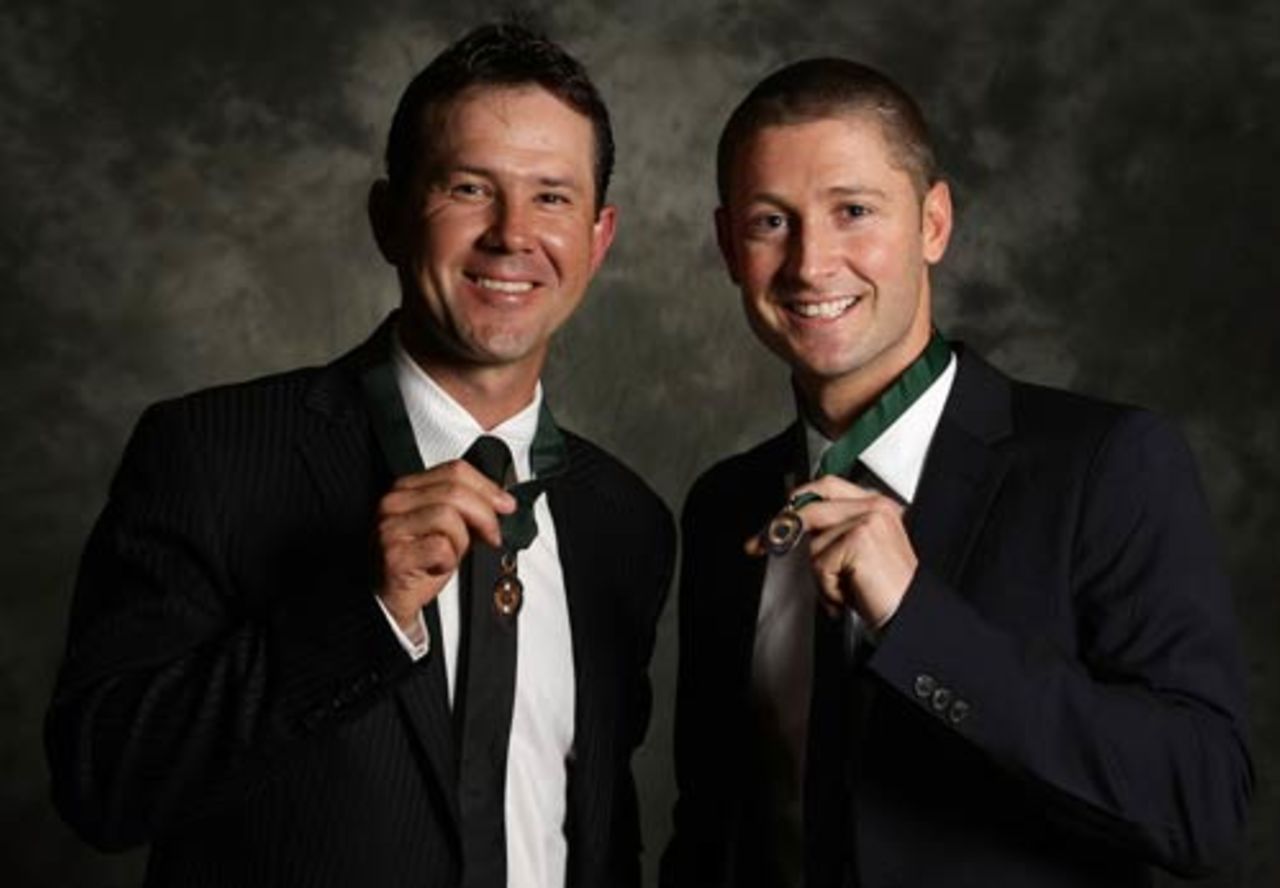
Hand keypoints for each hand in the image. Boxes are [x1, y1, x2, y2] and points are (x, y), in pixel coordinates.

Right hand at [375, 460, 515, 632]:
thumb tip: (500, 502)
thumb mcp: (447, 527)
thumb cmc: (418, 563)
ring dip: (463, 541)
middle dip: (484, 515)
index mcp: (407, 488)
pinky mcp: (394, 555)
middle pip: (455, 491)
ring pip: (449, 517)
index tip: (505, 504)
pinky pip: (441, 547)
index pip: (455, 470)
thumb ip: (467, 508)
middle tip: (493, 534)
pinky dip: (450, 561)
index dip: (487, 487)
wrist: (392, 599)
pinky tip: (439, 566)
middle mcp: (394, 503)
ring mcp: (390, 528)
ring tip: (453, 554)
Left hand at [749, 475, 916, 627]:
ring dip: (822, 576)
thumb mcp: (861, 553)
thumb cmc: (889, 592)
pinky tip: (850, 595)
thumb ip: (836, 532)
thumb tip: (794, 527)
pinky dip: (829, 588)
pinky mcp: (859, 541)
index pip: (827, 487)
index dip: (797, 500)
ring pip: (814, 544)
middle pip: (812, 509)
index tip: (777, 516)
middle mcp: (875, 508)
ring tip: (846, 590)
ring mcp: (867, 521)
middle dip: (779, 527)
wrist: (912, 616)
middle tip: (756, 544)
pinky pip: (821, 565)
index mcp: (878, 506)